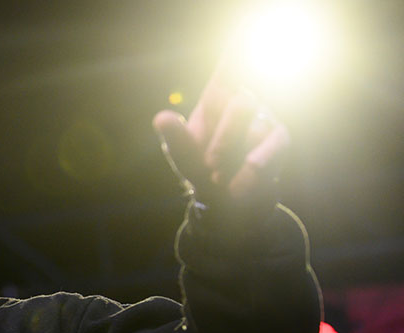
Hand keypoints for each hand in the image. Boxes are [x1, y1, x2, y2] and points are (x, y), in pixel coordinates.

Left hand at [153, 55, 289, 210]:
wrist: (227, 205)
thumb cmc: (202, 171)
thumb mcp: (184, 158)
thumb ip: (176, 140)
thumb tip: (162, 118)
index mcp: (217, 99)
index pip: (231, 65)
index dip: (242, 43)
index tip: (252, 18)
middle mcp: (244, 102)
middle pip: (239, 103)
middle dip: (222, 139)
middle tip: (210, 165)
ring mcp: (264, 120)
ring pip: (253, 127)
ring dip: (232, 157)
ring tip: (221, 176)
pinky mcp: (278, 141)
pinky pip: (270, 148)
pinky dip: (253, 167)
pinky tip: (245, 177)